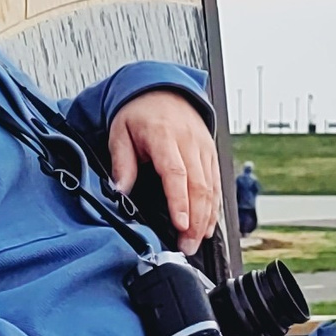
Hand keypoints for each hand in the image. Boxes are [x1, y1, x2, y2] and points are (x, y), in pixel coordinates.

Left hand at [108, 88, 221, 253]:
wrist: (163, 90)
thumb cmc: (140, 112)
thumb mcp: (120, 132)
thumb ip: (121, 162)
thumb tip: (119, 190)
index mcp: (164, 137)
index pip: (176, 173)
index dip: (180, 201)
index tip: (180, 224)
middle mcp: (189, 143)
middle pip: (199, 186)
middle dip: (195, 220)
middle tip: (187, 245)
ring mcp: (204, 149)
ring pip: (211, 188)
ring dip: (206, 217)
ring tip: (197, 241)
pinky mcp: (211, 154)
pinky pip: (216, 183)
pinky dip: (214, 206)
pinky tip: (208, 225)